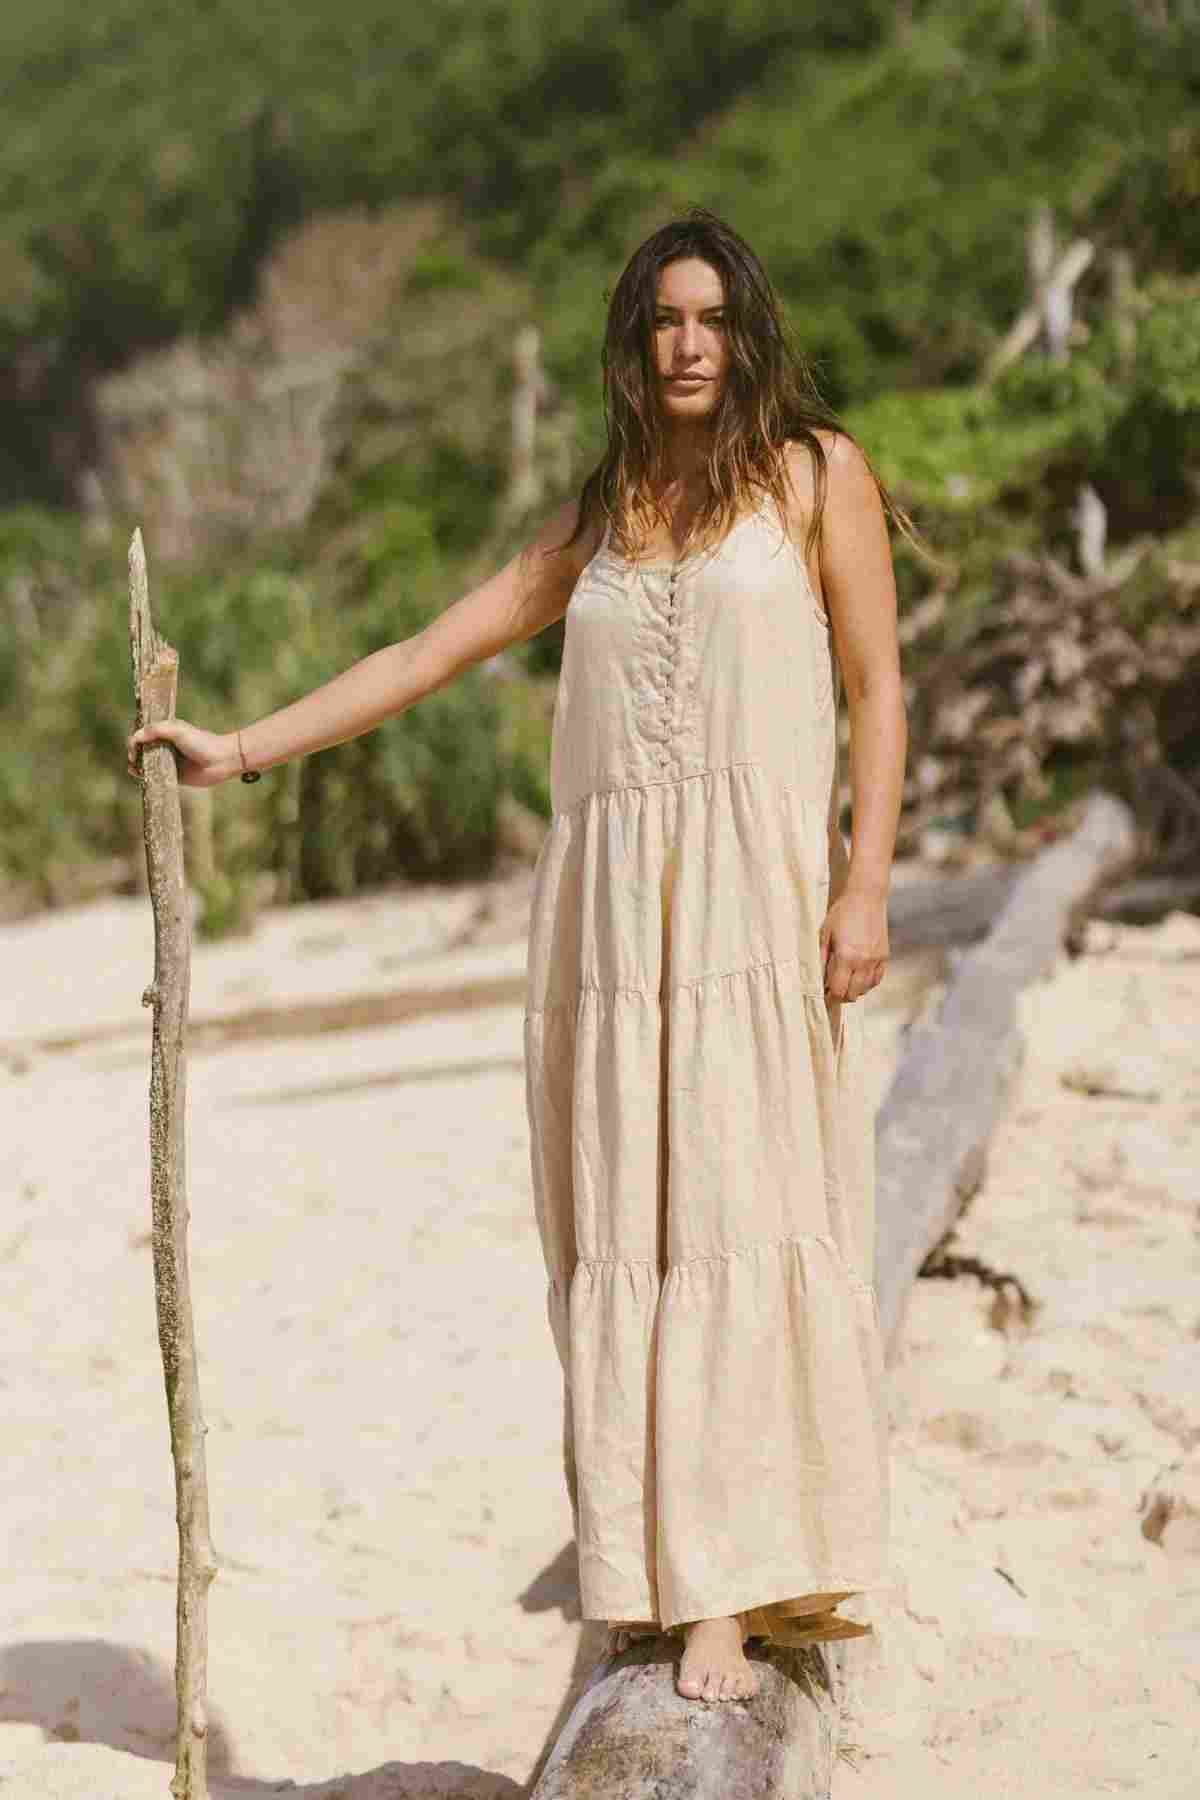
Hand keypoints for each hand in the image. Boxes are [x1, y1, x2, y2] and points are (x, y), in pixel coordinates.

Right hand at [126, 719, 237, 788]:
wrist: (221, 760)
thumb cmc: (201, 741)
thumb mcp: (177, 730)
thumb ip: (155, 730)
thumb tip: (135, 737)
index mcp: (165, 732)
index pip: (142, 733)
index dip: (134, 738)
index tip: (133, 745)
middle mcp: (164, 746)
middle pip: (141, 748)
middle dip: (132, 752)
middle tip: (133, 757)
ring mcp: (168, 761)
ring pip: (145, 763)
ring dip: (135, 765)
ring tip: (134, 767)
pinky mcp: (173, 776)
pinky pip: (155, 776)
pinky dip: (145, 777)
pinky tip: (140, 776)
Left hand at [819, 885, 887, 1002]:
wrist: (866, 897)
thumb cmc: (842, 913)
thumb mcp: (824, 934)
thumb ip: (821, 959)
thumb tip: (818, 979)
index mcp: (846, 957)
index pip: (839, 990)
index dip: (829, 996)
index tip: (824, 993)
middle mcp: (863, 962)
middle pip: (853, 994)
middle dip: (841, 995)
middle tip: (833, 989)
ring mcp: (876, 960)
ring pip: (866, 989)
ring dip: (854, 990)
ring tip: (845, 981)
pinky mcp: (884, 956)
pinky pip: (877, 979)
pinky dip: (867, 983)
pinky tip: (859, 976)